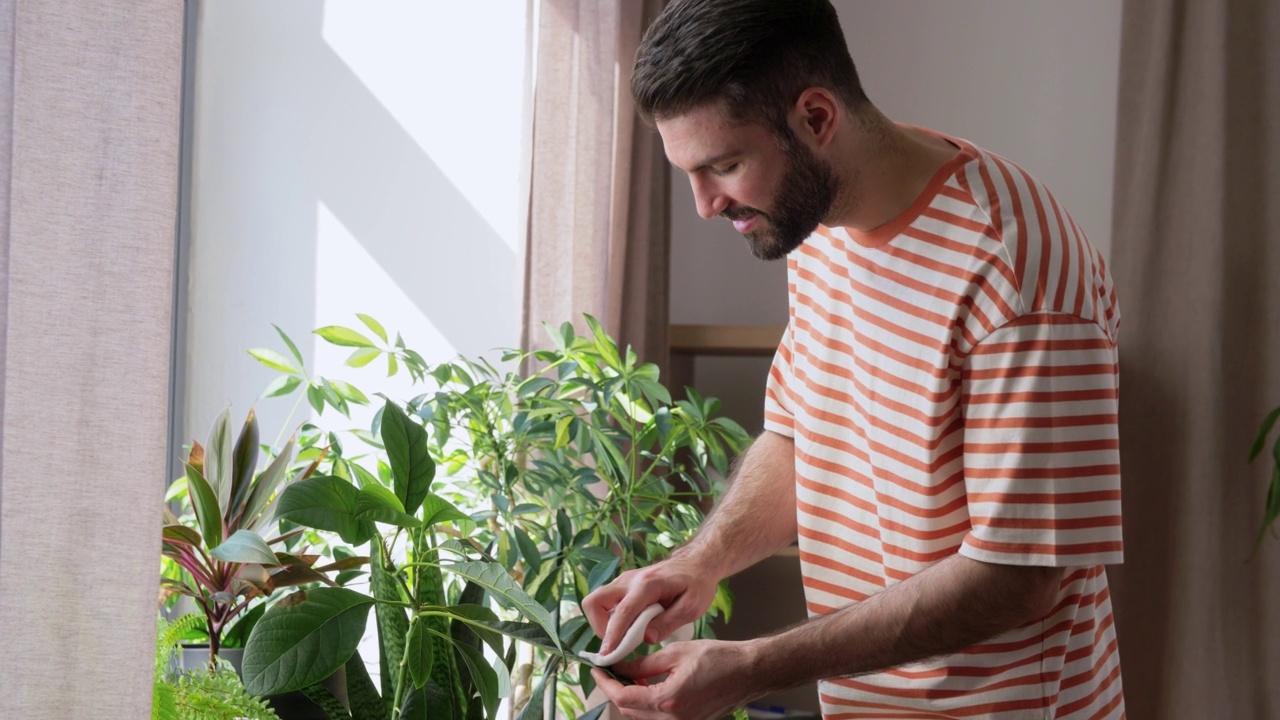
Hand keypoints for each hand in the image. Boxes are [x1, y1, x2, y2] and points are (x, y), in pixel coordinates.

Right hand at [582, 555, 716, 655]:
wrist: (696, 564)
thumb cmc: (696, 584)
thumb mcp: (691, 607)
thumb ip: (668, 623)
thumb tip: (646, 639)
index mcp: (648, 584)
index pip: (623, 611)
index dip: (613, 635)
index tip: (608, 655)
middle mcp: (629, 580)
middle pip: (594, 600)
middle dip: (598, 626)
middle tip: (615, 643)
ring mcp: (623, 581)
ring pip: (597, 601)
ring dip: (603, 623)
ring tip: (624, 638)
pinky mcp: (623, 586)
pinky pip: (606, 603)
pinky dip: (610, 618)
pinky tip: (628, 629)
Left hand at [591, 640, 759, 719]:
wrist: (749, 671)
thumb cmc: (718, 658)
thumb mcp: (676, 653)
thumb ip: (643, 664)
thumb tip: (619, 665)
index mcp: (668, 702)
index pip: (623, 698)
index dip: (606, 683)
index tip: (597, 670)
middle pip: (630, 711)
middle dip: (617, 691)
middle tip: (611, 670)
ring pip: (642, 717)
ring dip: (632, 698)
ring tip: (631, 675)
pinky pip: (658, 719)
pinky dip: (648, 704)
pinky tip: (649, 685)